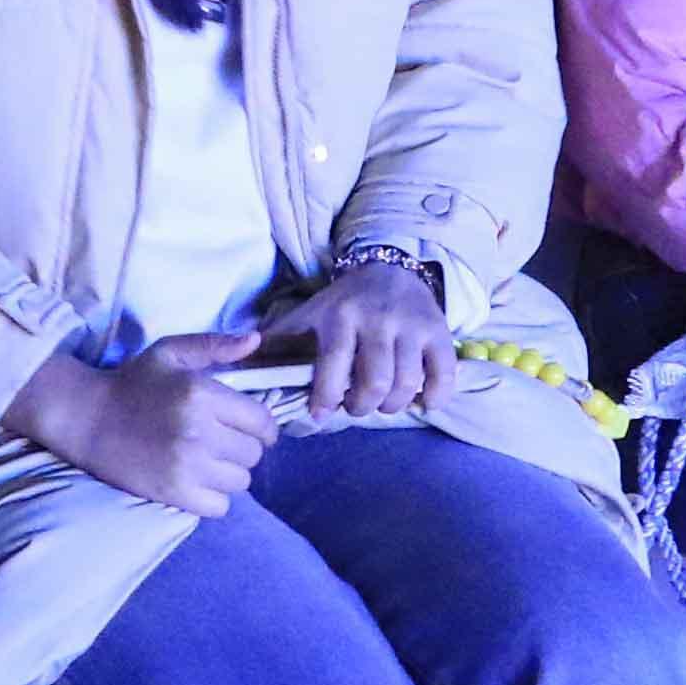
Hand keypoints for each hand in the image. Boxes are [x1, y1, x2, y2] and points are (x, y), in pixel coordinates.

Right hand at [6, 330, 277, 515]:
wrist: (86, 418)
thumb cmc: (132, 382)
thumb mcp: (171, 353)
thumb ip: (216, 345)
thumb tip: (256, 340)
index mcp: (203, 394)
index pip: (262, 422)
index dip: (262, 428)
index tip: (251, 429)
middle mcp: (200, 431)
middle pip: (253, 454)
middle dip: (243, 448)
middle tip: (222, 443)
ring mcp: (188, 465)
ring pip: (240, 481)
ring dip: (229, 473)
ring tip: (208, 462)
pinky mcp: (174, 492)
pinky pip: (220, 506)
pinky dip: (213, 497)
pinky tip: (197, 481)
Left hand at [282, 256, 450, 421]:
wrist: (389, 270)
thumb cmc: (342, 303)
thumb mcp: (307, 314)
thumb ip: (277, 342)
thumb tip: (242, 369)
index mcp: (341, 315)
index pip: (334, 363)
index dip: (325, 396)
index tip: (319, 414)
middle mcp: (378, 319)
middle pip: (375, 381)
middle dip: (361, 406)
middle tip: (355, 407)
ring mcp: (412, 326)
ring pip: (407, 383)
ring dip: (392, 406)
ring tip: (382, 404)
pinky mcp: (439, 332)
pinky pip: (443, 375)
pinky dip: (434, 397)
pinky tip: (421, 400)